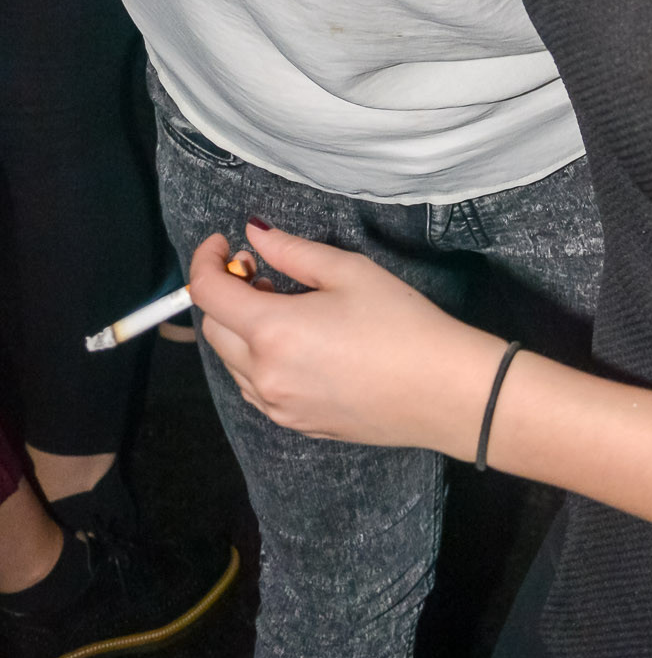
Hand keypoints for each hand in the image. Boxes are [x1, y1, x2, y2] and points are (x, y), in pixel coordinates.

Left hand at [190, 224, 504, 450]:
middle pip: (214, 330)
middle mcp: (264, 375)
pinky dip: (260, 360)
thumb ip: (292, 251)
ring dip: (243, 330)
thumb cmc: (401, 324)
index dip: (206, 260)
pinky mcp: (295, 424)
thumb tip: (254, 233)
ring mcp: (277, 407)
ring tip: (289, 308)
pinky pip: (256, 388)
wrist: (440, 391)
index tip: (223, 242)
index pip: (209, 293)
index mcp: (272, 331)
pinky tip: (301, 345)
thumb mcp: (349, 272)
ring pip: (233, 363)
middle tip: (263, 272)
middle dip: (226, 295)